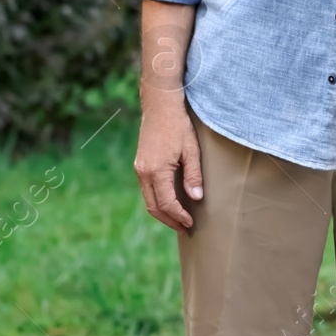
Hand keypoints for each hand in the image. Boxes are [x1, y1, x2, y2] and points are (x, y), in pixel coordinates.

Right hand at [133, 104, 202, 232]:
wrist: (160, 106)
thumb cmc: (178, 126)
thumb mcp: (191, 150)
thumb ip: (193, 175)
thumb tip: (196, 198)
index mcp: (156, 171)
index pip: (167, 203)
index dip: (179, 216)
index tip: (190, 223)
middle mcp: (144, 173)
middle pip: (154, 207)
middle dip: (169, 220)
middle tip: (184, 229)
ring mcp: (139, 169)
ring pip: (148, 199)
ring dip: (162, 212)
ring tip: (177, 220)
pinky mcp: (140, 165)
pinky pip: (147, 189)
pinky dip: (158, 200)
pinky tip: (169, 202)